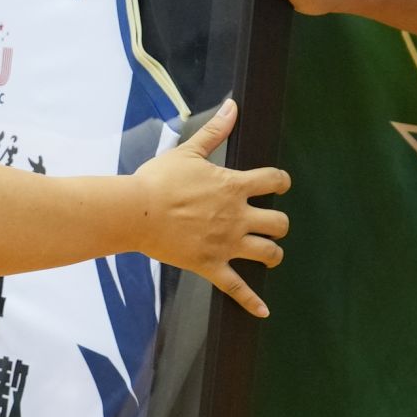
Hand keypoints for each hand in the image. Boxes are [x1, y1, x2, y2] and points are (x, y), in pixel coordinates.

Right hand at [129, 99, 289, 316]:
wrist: (135, 211)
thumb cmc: (158, 180)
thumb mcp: (188, 152)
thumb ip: (214, 131)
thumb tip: (233, 105)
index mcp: (233, 186)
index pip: (275, 181)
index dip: (281, 182)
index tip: (277, 184)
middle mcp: (237, 216)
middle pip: (279, 222)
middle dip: (278, 223)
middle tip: (266, 224)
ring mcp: (227, 243)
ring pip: (268, 253)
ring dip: (272, 254)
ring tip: (267, 255)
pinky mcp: (211, 265)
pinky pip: (238, 288)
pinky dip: (252, 302)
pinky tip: (263, 311)